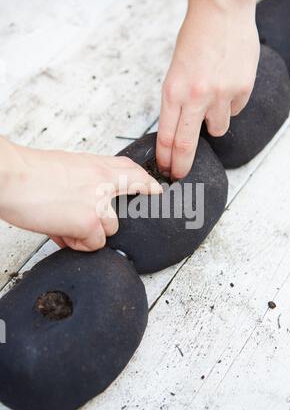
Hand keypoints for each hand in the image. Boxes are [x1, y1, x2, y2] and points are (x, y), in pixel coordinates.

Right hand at [0, 139, 161, 250]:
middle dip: (124, 213)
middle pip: (133, 198)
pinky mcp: (89, 223)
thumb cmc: (29, 173)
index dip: (146, 182)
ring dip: (90, 233)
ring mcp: (100, 203)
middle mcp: (104, 182)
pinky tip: (60, 232)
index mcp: (96, 165)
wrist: (11, 176)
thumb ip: (83, 183)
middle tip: (110, 218)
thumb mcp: (65, 167)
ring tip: (65, 226)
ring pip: (111, 229)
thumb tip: (86, 207)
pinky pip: (93, 244)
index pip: (132, 170)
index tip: (155, 190)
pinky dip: (77, 244)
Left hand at [157, 0, 259, 179]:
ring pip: (217, 130)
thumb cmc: (195, 40)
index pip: (166, 137)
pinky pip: (234, 111)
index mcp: (173, 92)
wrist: (222, 14)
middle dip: (181, 165)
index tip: (166, 169)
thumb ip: (176, 103)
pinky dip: (228, 105)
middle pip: (186, 146)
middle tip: (179, 174)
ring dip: (212, 124)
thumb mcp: (174, 73)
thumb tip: (177, 131)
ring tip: (211, 102)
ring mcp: (221, 95)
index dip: (165, 159)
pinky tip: (226, 85)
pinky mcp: (241, 91)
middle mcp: (196, 97)